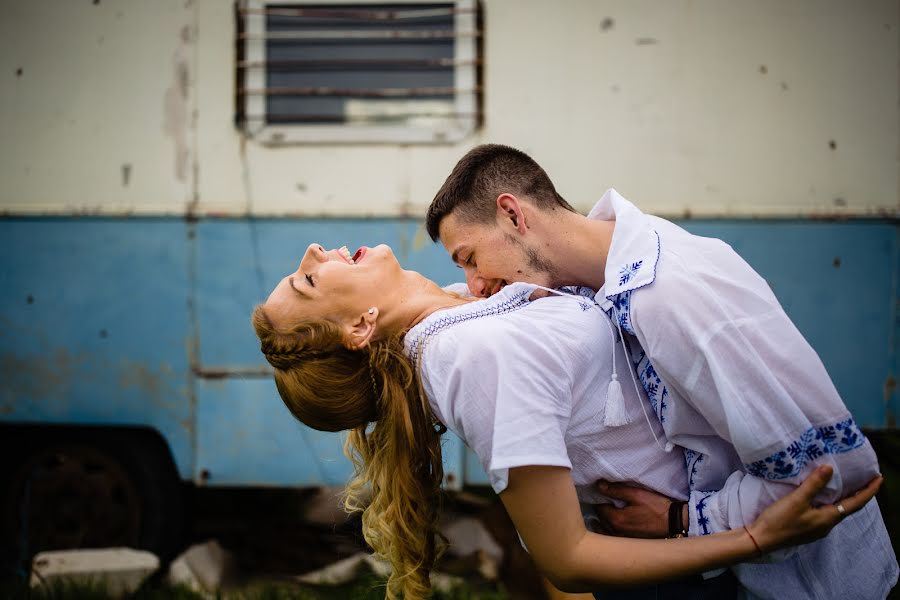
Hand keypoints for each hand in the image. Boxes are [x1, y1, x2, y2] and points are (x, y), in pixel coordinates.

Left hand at [593, 481, 672, 537]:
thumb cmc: (656, 507)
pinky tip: (608, 528)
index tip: (601, 494)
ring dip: (601, 522)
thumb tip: (598, 485)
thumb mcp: (636, 494)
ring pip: (604, 530)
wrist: (674, 523)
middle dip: (600, 510)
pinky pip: (612, 539)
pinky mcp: (629, 544)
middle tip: (602, 502)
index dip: (599, 499)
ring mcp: (622, 540)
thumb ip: (616, 490)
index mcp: (616, 519)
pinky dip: (607, 532)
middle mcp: (616, 532)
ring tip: (603, 514)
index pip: (599, 507)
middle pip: (600, 519)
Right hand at [747, 465, 882, 552]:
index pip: (855, 503)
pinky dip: (829, 501)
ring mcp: (816, 528)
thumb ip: (814, 485)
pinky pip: (824, 512)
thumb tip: (830, 469)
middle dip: (858, 494)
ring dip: (843, 498)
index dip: (868, 491)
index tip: (878, 479)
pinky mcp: (807, 528)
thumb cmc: (779, 520)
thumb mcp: (796, 500)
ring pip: (836, 510)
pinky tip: (822, 496)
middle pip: (847, 507)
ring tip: (845, 484)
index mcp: (828, 518)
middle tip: (864, 479)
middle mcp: (826, 525)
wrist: (761, 539)